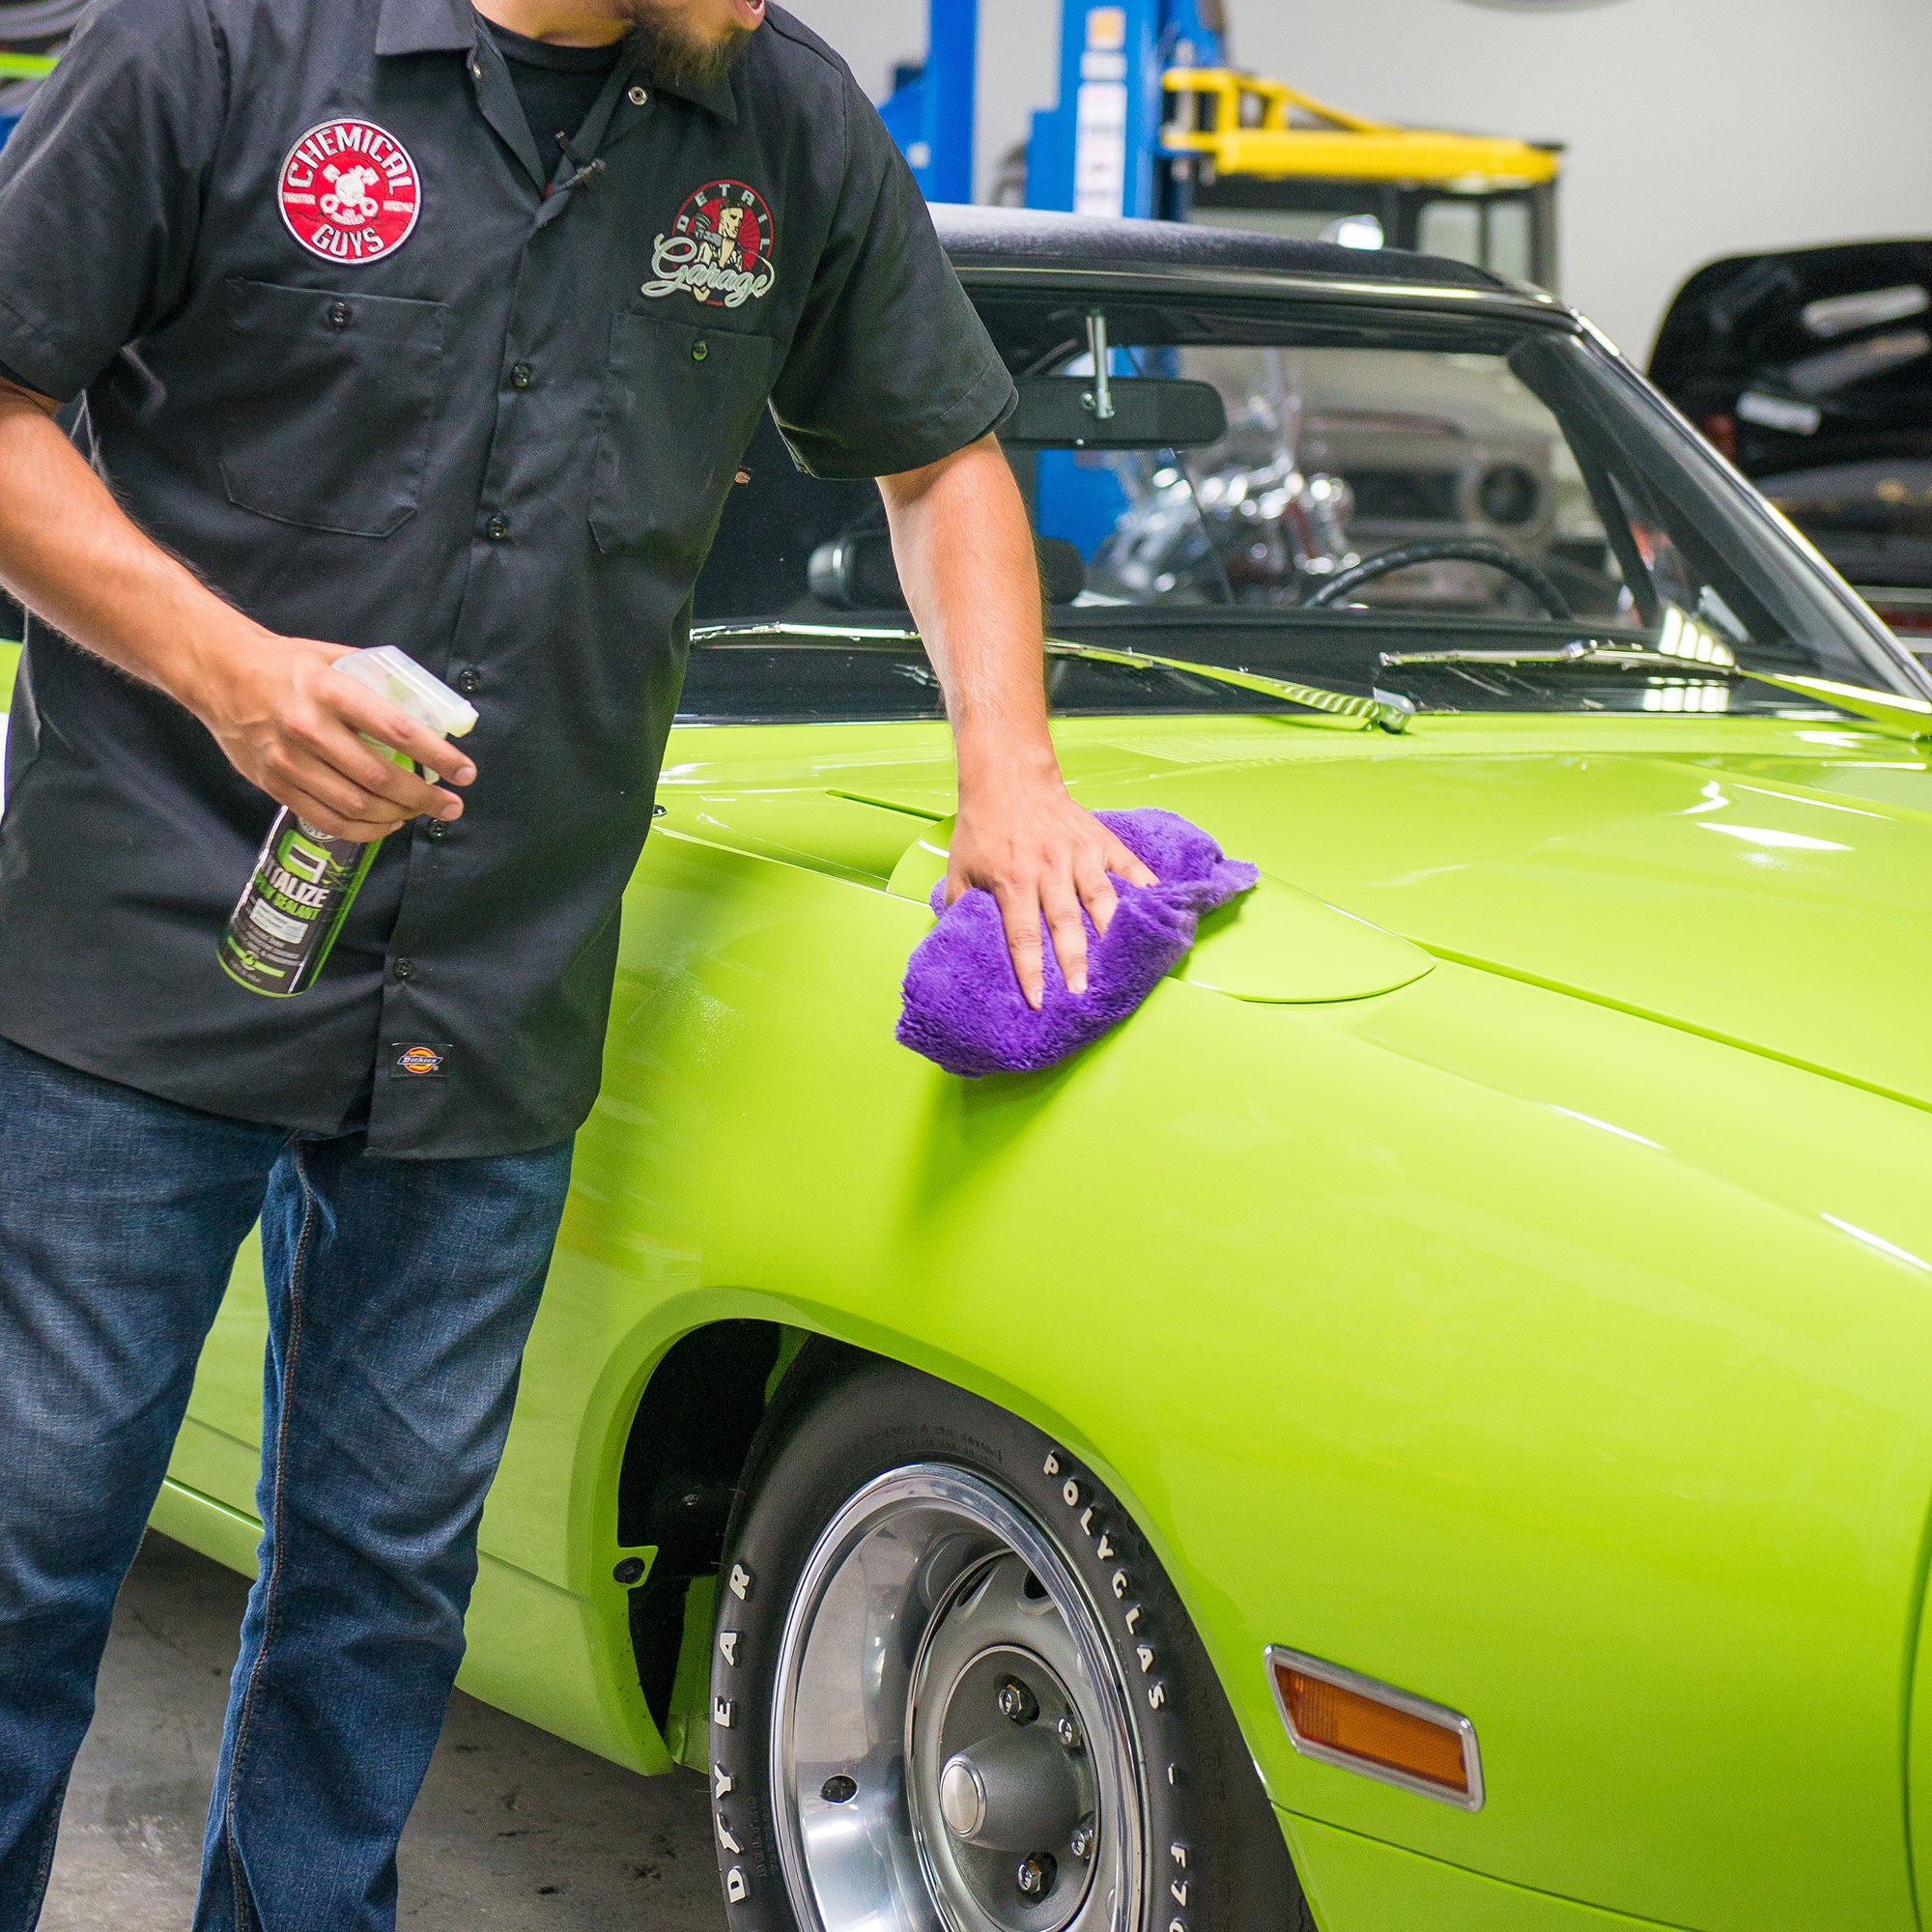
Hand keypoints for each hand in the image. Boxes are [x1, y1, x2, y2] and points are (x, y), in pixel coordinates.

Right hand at [184, 630, 476, 842]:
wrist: (219, 674)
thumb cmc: (287, 666)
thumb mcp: (335, 659)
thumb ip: (378, 683)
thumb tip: (431, 711)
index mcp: (330, 691)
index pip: (398, 731)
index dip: (438, 756)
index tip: (465, 771)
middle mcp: (308, 729)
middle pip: (380, 778)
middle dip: (425, 797)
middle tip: (452, 804)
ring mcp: (289, 761)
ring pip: (357, 806)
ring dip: (399, 815)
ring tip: (423, 812)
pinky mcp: (274, 784)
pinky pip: (328, 820)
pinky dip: (365, 830)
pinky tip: (387, 823)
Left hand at [946, 778, 1157, 1009]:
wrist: (1008, 778)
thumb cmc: (983, 827)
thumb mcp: (960, 868)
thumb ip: (960, 907)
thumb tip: (956, 943)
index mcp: (1013, 880)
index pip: (1023, 935)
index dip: (1031, 971)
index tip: (1040, 1000)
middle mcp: (1048, 869)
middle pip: (1066, 923)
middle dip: (1075, 961)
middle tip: (1084, 992)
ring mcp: (1078, 854)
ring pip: (1101, 899)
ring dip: (1110, 933)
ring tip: (1122, 962)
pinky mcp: (1099, 841)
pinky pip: (1127, 866)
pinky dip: (1144, 887)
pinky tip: (1157, 908)